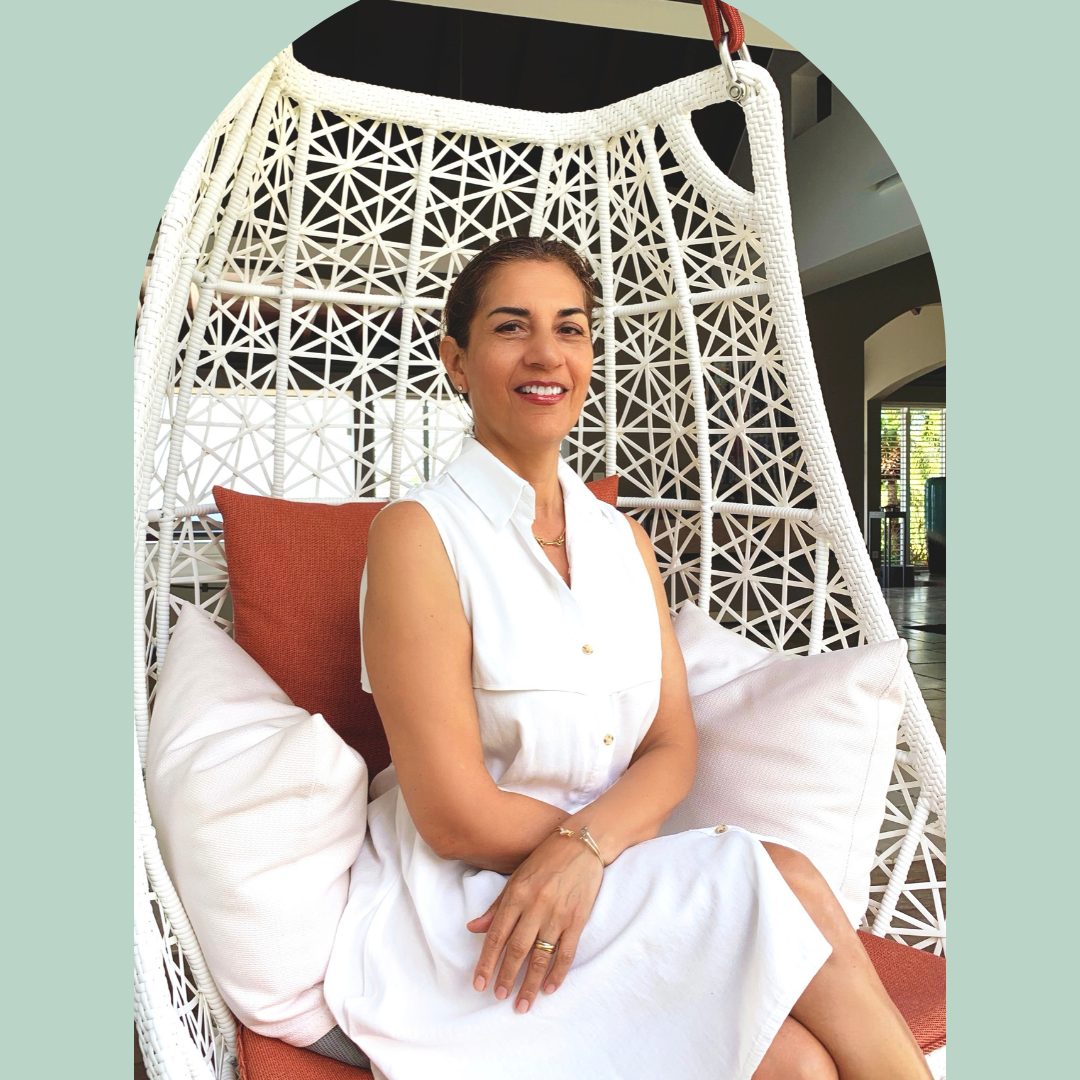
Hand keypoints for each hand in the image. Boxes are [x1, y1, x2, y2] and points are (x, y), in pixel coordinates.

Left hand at [466, 832, 602, 1012]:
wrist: (582, 844)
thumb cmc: (546, 858)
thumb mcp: (517, 877)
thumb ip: (497, 906)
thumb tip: (473, 929)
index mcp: (517, 895)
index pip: (497, 935)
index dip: (486, 962)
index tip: (479, 983)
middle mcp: (535, 906)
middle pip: (517, 949)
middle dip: (506, 976)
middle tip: (499, 997)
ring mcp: (558, 914)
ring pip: (541, 956)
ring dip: (530, 983)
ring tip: (522, 1003)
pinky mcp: (577, 919)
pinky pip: (567, 952)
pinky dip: (558, 973)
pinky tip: (550, 988)